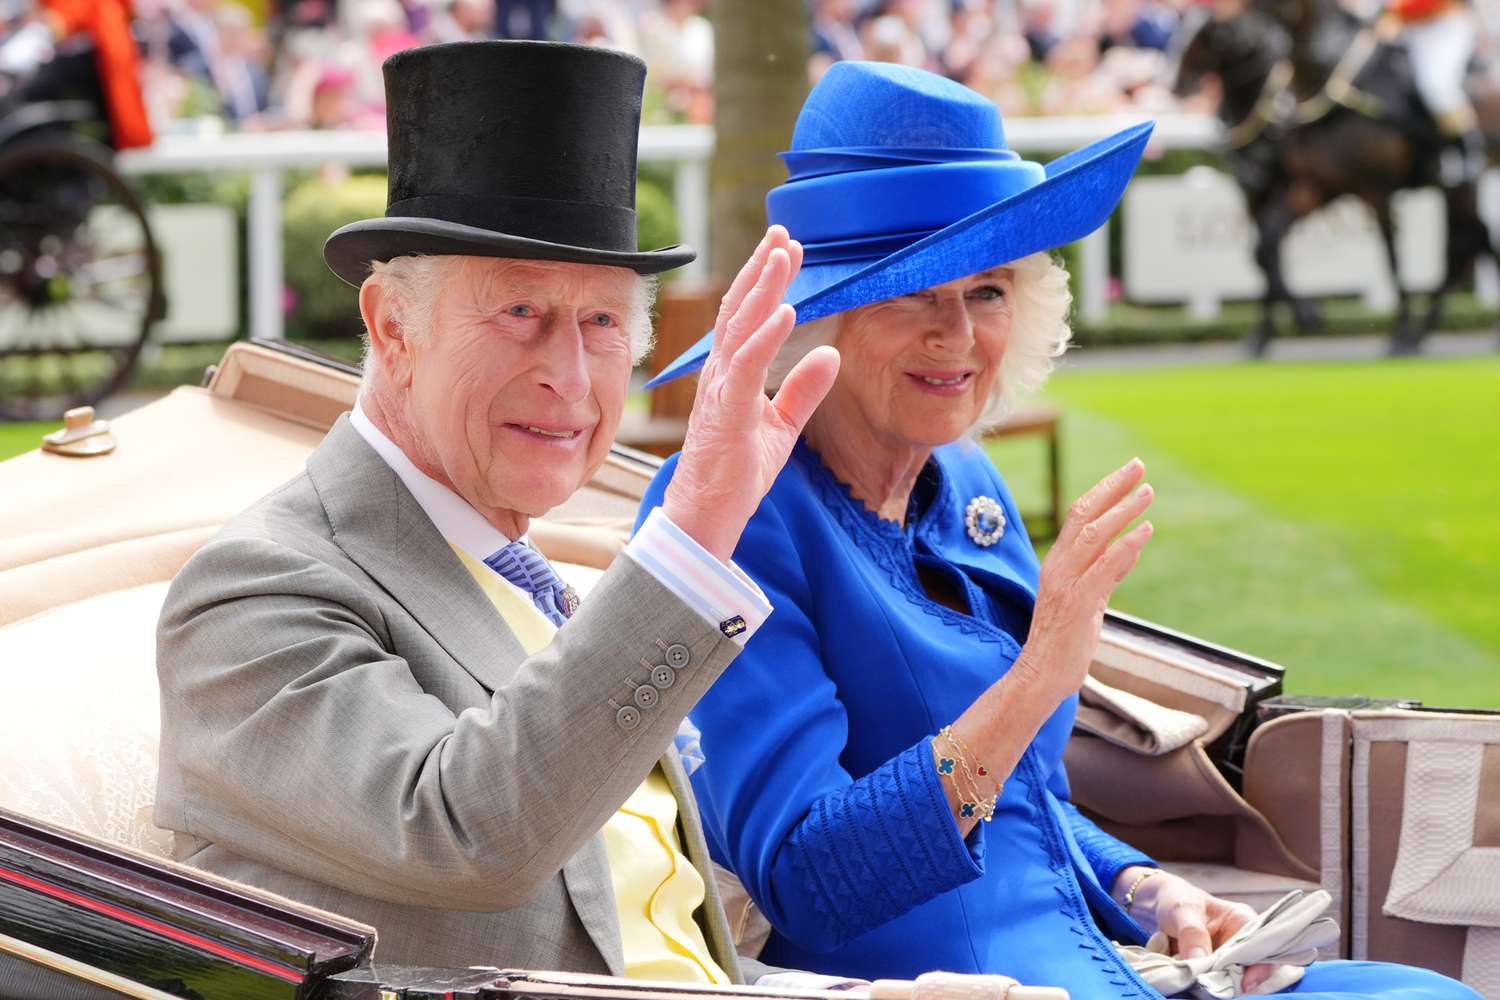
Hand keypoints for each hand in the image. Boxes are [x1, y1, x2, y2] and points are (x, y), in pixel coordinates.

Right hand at [661, 226, 840, 560]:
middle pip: (740, 308)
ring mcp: (720, 389)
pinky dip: (766, 335)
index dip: (766, 279)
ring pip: (740, 326)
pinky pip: (746, 365)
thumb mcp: (782, 426)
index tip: (788, 249)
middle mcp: (720, 373)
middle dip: (762, 268)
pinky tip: (786, 311)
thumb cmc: (737, 473)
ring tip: (784, 255)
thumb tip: (831, 354)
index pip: (747, 316)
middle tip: (784, 233)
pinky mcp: (726, 411)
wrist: (708, 514)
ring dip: (763, 288)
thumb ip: (803, 389)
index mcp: (730, 374)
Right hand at [1011, 459, 1154, 705]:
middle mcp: (1058, 567)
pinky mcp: (1078, 603)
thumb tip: (1130, 548)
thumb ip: (1106, 573)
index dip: (1104, 491)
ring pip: (1093, 535)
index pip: (1079, 516)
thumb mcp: (1089, 600)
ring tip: (1148, 493)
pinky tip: (1144, 531)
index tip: (1129, 473)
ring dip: (1123, 511)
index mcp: (1058, 563)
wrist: (1041, 675)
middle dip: (1113, 487)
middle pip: (1084, 515)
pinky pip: (1104, 568)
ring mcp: (1066, 584)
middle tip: (1139, 467)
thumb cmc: (1064, 641)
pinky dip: (1126, 547)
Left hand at [1116, 867, 1274, 991]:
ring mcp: (1226, 958)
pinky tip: (1189, 981)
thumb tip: (1200, 961)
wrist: (1156, 907)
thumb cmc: (1175, 900)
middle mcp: (1240, 942)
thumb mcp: (1182, 910)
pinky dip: (1202, 986)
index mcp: (1242, 921)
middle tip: (1210, 986)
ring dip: (1214, 985)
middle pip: (1249, 969)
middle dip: (1231, 980)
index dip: (1258, 968)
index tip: (1244, 984)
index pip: (1261, 947)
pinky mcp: (1212, 970)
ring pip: (1231, 980)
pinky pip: (1213, 984)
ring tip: (1195, 981)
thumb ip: (1192, 933)